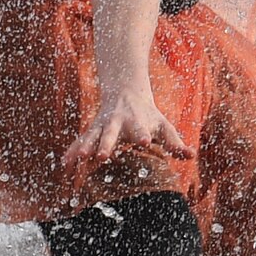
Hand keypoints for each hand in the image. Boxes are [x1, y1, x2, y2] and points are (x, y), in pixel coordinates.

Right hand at [62, 88, 193, 169]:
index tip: (144, 141)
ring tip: (80, 157)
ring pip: (92, 135)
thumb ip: (174, 142)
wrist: (126, 91)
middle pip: (111, 133)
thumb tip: (191, 155)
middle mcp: (117, 122)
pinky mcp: (92, 129)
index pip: (140, 129)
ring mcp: (102, 125)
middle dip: (106, 143)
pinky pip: (80, 141)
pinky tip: (65, 164)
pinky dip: (72, 151)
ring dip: (85, 145)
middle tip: (102, 155)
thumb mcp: (163, 126)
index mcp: (137, 121)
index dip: (142, 134)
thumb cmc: (148, 114)